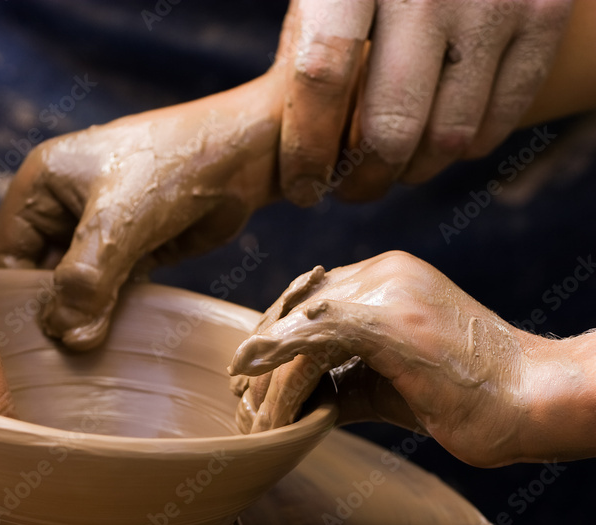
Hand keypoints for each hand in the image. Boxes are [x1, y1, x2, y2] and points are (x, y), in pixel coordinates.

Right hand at [0, 74, 284, 349]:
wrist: (245, 153)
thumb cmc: (174, 167)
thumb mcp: (120, 223)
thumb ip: (86, 281)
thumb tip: (66, 339)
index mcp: (39, 186)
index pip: (7, 256)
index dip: (17, 301)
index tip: (30, 346)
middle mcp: (61, 207)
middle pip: (39, 276)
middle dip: (53, 313)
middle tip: (64, 357)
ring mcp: (96, 230)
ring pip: (75, 288)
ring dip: (85, 317)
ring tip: (90, 355)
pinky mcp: (129, 249)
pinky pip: (107, 290)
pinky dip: (111, 312)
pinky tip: (117, 337)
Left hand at [227, 251, 590, 467]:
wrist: (534, 401)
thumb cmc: (470, 397)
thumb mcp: (388, 384)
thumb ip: (343, 381)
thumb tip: (298, 400)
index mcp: (387, 278)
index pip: (310, 303)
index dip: (275, 342)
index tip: (250, 379)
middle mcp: (383, 273)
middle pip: (295, 309)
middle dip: (263, 358)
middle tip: (241, 400)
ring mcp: (386, 291)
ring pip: (299, 326)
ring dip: (270, 376)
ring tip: (254, 416)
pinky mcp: (388, 320)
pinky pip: (313, 336)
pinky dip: (277, 359)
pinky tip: (249, 375)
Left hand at [278, 0, 571, 204]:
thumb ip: (310, 53)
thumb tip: (297, 148)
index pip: (320, 78)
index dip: (307, 148)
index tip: (302, 186)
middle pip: (390, 127)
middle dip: (363, 179)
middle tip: (349, 190)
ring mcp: (492, 1)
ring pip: (447, 137)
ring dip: (413, 171)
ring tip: (391, 166)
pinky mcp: (544, 14)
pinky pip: (498, 121)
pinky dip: (463, 149)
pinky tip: (437, 142)